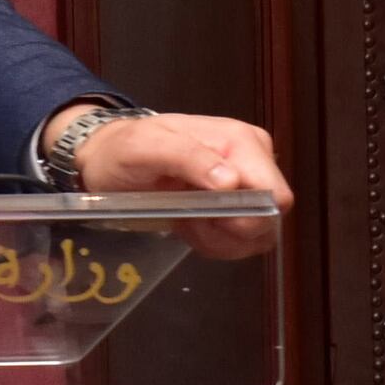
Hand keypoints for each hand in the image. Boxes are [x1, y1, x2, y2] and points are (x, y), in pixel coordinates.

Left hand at [55, 108, 292, 257]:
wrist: (109, 160)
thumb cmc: (125, 149)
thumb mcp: (146, 147)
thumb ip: (188, 158)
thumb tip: (232, 181)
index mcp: (242, 142)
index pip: (275, 194)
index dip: (245, 215)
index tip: (204, 213)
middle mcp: (254, 164)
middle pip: (269, 219)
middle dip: (227, 229)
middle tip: (188, 216)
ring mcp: (248, 188)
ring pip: (257, 236)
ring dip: (218, 238)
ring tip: (186, 218)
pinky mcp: (238, 209)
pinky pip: (242, 242)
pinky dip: (214, 242)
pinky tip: (190, 225)